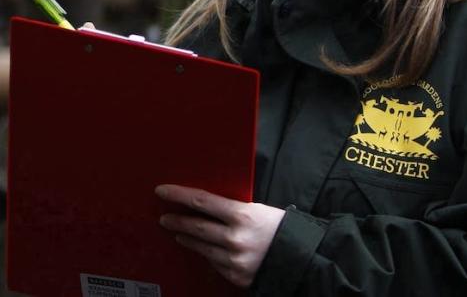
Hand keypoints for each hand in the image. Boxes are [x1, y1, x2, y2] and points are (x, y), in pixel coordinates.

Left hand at [155, 184, 284, 288]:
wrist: (305, 258)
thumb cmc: (280, 228)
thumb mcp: (257, 210)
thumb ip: (231, 208)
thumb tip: (203, 203)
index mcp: (242, 215)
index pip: (201, 200)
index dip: (178, 194)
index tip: (162, 190)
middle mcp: (235, 238)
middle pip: (196, 226)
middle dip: (176, 220)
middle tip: (164, 217)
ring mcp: (235, 260)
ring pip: (201, 247)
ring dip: (187, 238)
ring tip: (178, 232)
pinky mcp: (236, 276)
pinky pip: (215, 263)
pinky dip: (207, 254)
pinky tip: (202, 249)